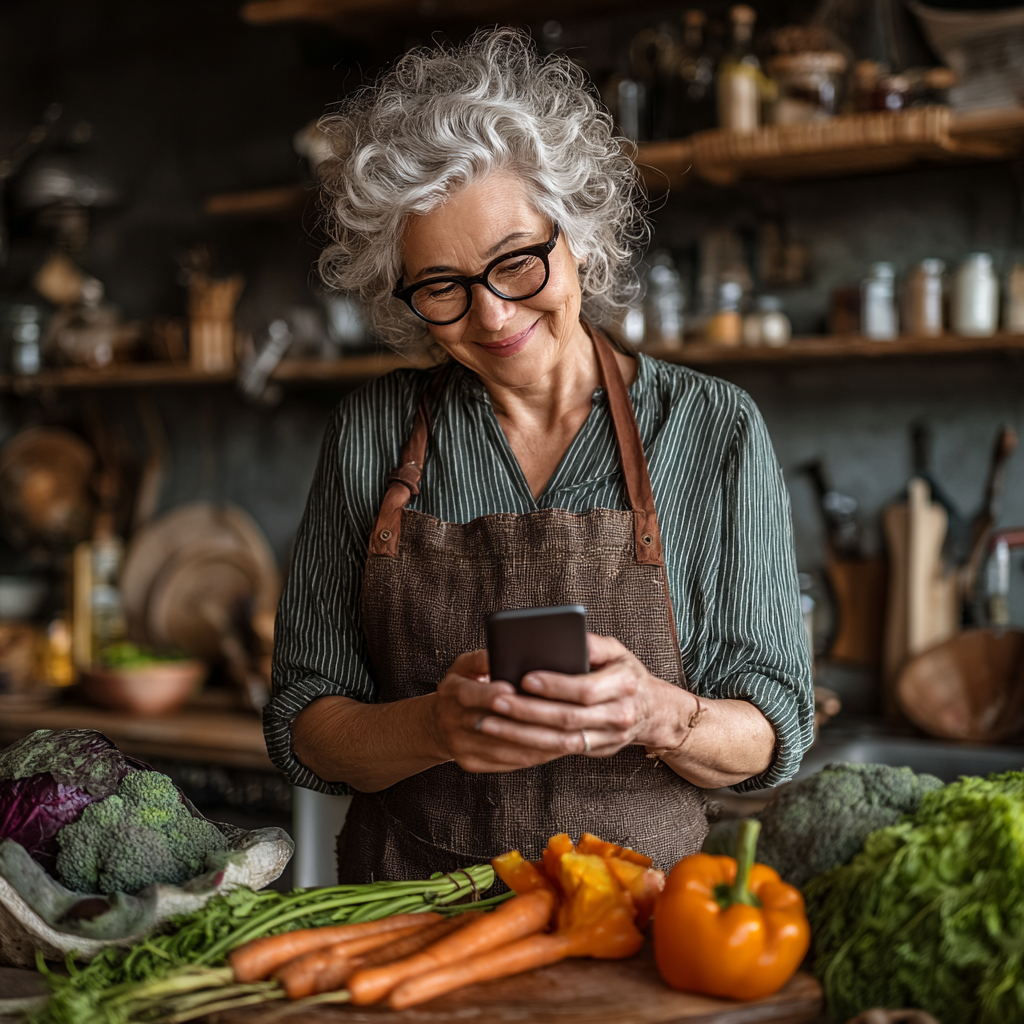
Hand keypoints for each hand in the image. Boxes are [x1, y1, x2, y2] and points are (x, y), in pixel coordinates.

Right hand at [433, 649, 556, 772]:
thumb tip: (500, 652)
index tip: (514, 689)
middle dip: (524, 721)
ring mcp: (461, 745)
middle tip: (555, 714)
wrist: (438, 722)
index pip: (470, 694)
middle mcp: (452, 721)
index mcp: (451, 692)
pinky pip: (507, 763)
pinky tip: (552, 747)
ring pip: (504, 748)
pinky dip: (532, 756)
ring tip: (563, 733)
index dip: (491, 693)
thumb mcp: (464, 666)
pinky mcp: (471, 763)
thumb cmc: (462, 686)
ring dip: (535, 743)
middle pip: (491, 724)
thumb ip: (481, 659)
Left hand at [470, 633, 696, 761]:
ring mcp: (609, 738)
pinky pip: (560, 752)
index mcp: (624, 684)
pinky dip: (531, 746)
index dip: (554, 686)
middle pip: (567, 718)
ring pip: (560, 741)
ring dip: (521, 734)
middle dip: (528, 711)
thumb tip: (563, 636)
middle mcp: (619, 715)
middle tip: (495, 701)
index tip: (525, 678)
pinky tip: (506, 737)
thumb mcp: (617, 651)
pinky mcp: (597, 751)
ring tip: (489, 722)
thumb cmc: (626, 673)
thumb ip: (592, 643)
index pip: (585, 689)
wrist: (654, 710)